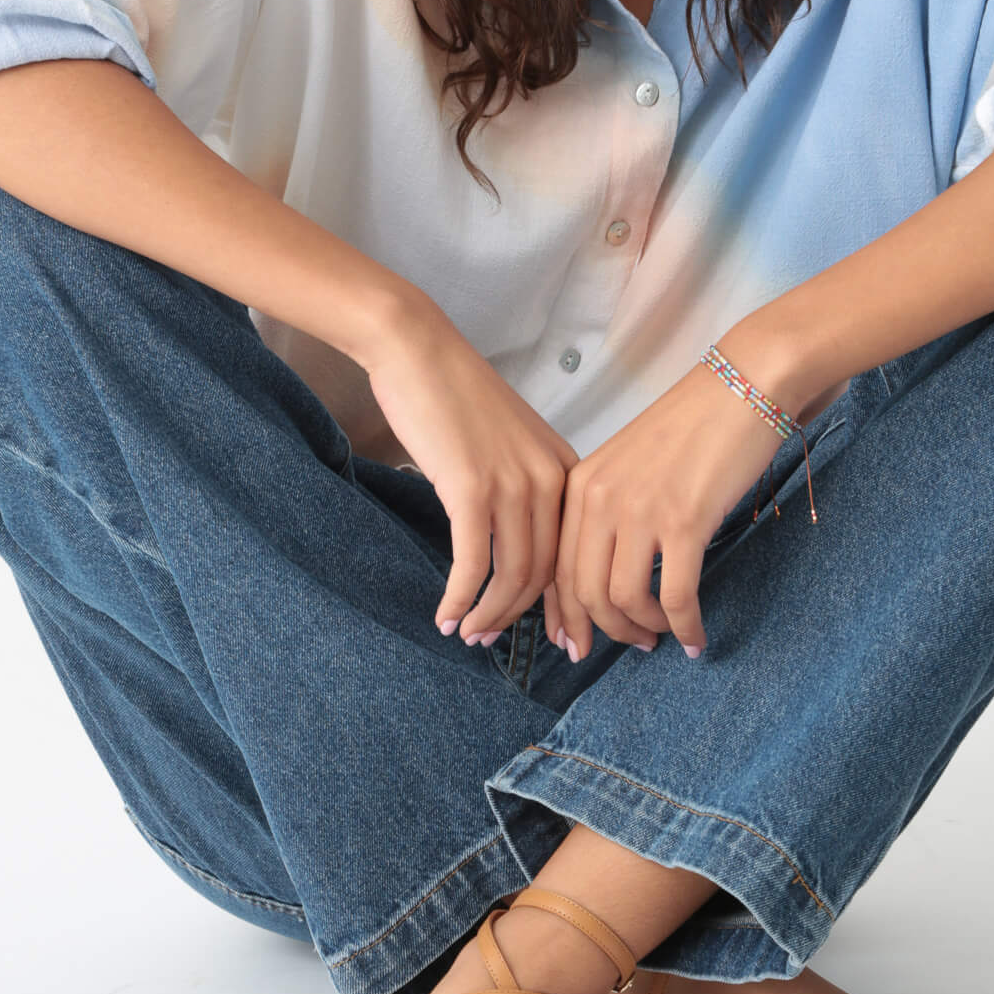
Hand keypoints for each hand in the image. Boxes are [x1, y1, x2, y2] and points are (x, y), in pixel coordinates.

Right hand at [359, 301, 578, 643]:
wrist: (418, 350)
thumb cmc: (455, 395)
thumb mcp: (509, 442)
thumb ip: (523, 487)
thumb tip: (519, 546)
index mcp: (565, 469)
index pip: (575, 553)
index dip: (569, 605)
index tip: (566, 641)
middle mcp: (548, 479)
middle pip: (546, 572)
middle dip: (527, 619)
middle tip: (498, 644)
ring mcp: (512, 484)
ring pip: (512, 575)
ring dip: (489, 614)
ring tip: (469, 634)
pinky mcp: (472, 488)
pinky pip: (473, 564)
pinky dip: (460, 597)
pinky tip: (446, 615)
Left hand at [548, 348, 792, 660]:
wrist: (743, 386)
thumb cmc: (695, 425)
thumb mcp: (631, 463)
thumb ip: (612, 508)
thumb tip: (611, 568)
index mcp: (583, 484)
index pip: (559, 567)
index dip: (566, 615)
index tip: (577, 644)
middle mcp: (602, 499)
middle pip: (585, 591)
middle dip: (605, 631)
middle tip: (633, 645)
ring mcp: (641, 511)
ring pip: (624, 600)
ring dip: (644, 629)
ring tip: (664, 634)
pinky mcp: (684, 522)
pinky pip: (674, 596)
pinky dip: (684, 626)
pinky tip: (695, 637)